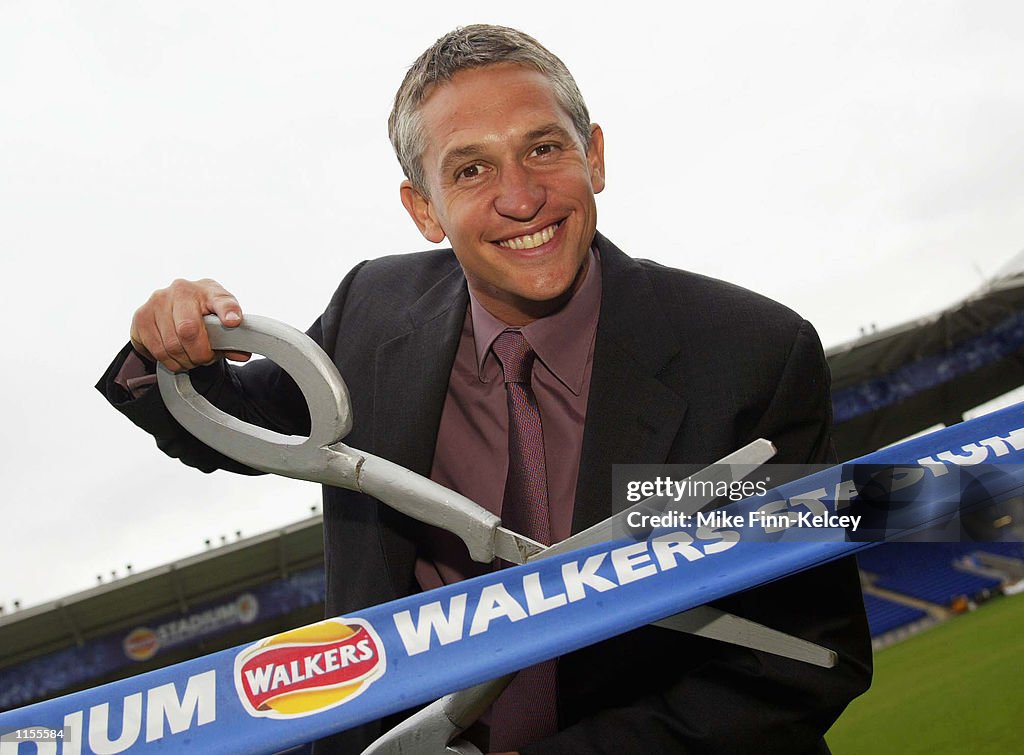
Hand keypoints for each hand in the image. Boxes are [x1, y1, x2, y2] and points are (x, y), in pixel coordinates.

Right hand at [129, 278, 250, 371]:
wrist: (176, 305)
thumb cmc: (203, 313)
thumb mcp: (222, 321)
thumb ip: (233, 338)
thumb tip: (242, 353)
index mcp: (208, 290)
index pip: (222, 299)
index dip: (228, 311)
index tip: (233, 321)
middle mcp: (180, 290)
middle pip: (189, 331)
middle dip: (199, 354)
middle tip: (204, 358)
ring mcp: (157, 301)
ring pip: (171, 345)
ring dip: (184, 360)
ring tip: (190, 358)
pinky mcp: (140, 316)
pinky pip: (155, 350)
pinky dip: (169, 361)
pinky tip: (175, 356)